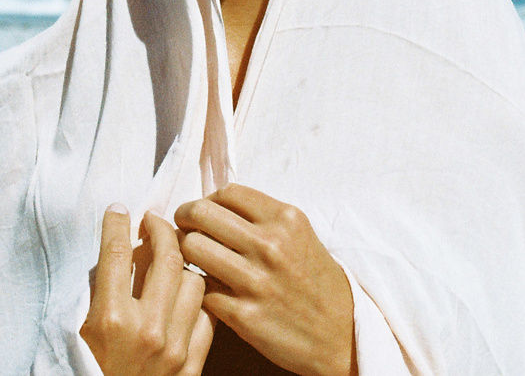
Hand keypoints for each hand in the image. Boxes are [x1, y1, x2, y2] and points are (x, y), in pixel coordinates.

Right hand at [80, 205, 214, 375]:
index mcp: (110, 319)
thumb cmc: (89, 374)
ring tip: (174, 260)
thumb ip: (101, 289)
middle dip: (161, 228)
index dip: (118, 223)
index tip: (120, 211)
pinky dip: (199, 302)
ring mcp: (173, 349)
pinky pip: (207, 316)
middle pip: (167, 256)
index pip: (117, 252)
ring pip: (195, 280)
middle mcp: (145, 330)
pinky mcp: (192, 366)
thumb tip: (121, 247)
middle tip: (154, 221)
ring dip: (185, 265)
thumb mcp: (80, 332)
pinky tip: (188, 296)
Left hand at [175, 185, 356, 375]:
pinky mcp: (244, 316)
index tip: (203, 212)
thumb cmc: (314, 278)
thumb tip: (215, 204)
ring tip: (191, 259)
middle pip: (201, 214)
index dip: (207, 199)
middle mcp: (270, 245)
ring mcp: (256, 281)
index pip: (227, 192)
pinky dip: (196, 287)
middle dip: (185, 218)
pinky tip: (204, 288)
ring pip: (192, 248)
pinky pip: (200, 290)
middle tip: (184, 228)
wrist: (341, 332)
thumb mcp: (298, 233)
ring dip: (184, 252)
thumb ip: (262, 215)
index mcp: (284, 218)